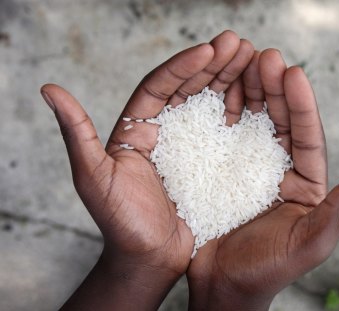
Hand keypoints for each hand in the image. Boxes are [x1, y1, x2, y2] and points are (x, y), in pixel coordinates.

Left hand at [41, 30, 253, 309]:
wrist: (149, 258)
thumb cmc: (120, 222)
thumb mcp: (94, 177)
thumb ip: (77, 133)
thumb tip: (49, 88)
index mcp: (137, 128)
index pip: (159, 86)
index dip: (183, 66)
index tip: (209, 49)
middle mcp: (164, 130)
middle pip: (189, 88)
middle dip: (214, 64)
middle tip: (239, 43)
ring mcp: (190, 146)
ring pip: (211, 104)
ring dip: (232, 80)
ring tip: (255, 59)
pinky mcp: (210, 162)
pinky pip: (227, 132)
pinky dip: (242, 112)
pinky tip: (258, 98)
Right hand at [187, 49, 338, 309]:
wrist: (222, 285)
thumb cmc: (266, 270)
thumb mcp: (310, 240)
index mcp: (305, 182)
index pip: (308, 136)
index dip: (302, 104)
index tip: (293, 72)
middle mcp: (280, 169)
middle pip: (280, 121)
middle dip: (273, 87)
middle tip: (264, 56)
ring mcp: (249, 167)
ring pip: (253, 121)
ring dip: (249, 91)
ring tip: (240, 63)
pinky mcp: (221, 170)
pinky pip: (223, 135)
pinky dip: (221, 111)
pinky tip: (216, 91)